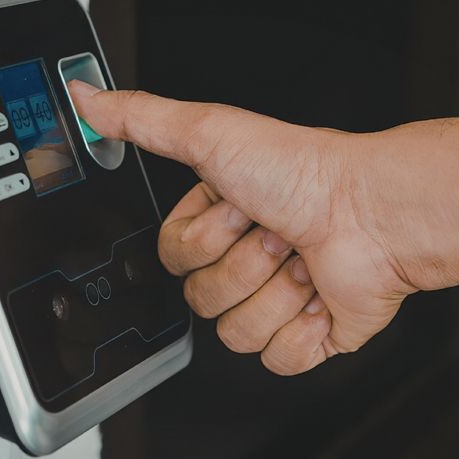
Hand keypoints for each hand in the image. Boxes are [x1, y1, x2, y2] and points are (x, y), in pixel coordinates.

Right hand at [67, 81, 419, 374]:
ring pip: (236, 334)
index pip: (172, 258)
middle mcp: (249, 259)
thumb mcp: (210, 132)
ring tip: (303, 258)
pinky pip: (278, 360)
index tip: (238, 206)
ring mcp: (280, 300)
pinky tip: (320, 294)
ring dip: (274, 293)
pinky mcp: (311, 336)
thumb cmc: (305, 171)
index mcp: (221, 219)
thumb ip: (142, 118)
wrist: (374, 213)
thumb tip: (85, 98)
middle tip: (277, 232)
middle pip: (200, 299)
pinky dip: (302, 330)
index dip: (202, 238)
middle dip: (243, 264)